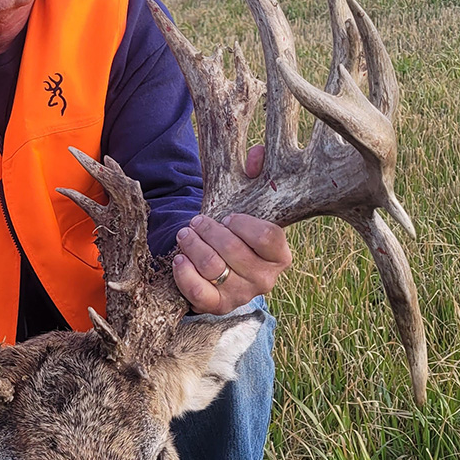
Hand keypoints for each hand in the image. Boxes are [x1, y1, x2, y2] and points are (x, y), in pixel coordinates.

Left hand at [171, 144, 291, 314]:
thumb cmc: (237, 233)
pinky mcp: (217, 306)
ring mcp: (241, 295)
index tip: (228, 216)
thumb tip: (257, 153)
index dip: (242, 223)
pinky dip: (184, 272)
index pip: (267, 237)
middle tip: (196, 221)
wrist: (222, 268)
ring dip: (192, 245)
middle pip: (233, 249)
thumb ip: (257, 176)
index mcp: (280, 255)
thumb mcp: (248, 205)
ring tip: (185, 234)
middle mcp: (266, 279)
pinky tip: (179, 258)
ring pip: (212, 266)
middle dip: (208, 229)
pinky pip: (197, 291)